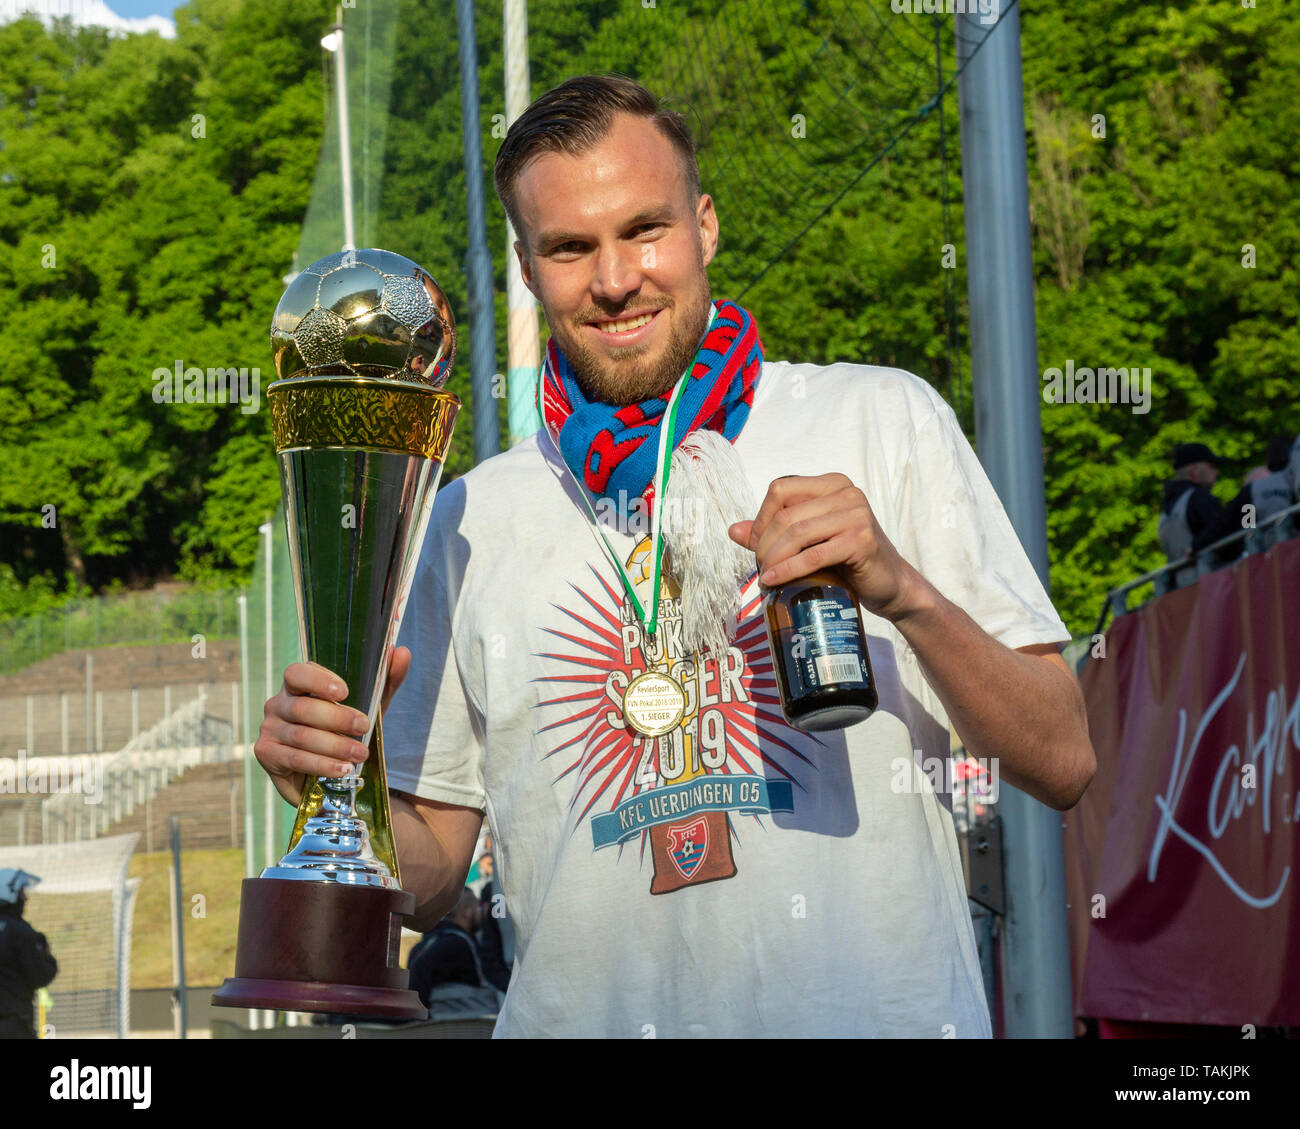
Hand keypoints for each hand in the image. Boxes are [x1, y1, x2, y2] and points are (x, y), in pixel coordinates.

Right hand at [253, 646, 412, 805]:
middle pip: (303, 707)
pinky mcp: (267, 754)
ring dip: (334, 746)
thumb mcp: (369, 706)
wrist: (326, 771)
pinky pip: (295, 758)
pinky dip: (322, 765)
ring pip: (302, 735)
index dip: (318, 680)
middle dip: (337, 718)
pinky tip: (342, 770)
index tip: (344, 692)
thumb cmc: (344, 731)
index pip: (297, 673)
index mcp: (297, 686)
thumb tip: (402, 652)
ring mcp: (269, 729)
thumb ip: (385, 681)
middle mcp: (278, 704)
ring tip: (360, 754)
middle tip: (363, 727)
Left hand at [727, 473, 927, 621]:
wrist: (889, 584)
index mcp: (832, 484)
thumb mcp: (809, 540)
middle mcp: (847, 492)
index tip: (755, 546)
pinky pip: (814, 554)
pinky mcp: (862, 540)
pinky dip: (789, 569)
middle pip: (786, 514)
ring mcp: (857, 514)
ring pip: (797, 533)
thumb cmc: (847, 560)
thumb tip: (733, 530)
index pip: (781, 490)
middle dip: (764, 544)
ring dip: (774, 558)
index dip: (761, 518)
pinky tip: (775, 581)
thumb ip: (774, 531)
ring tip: (765, 577)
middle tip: (760, 568)